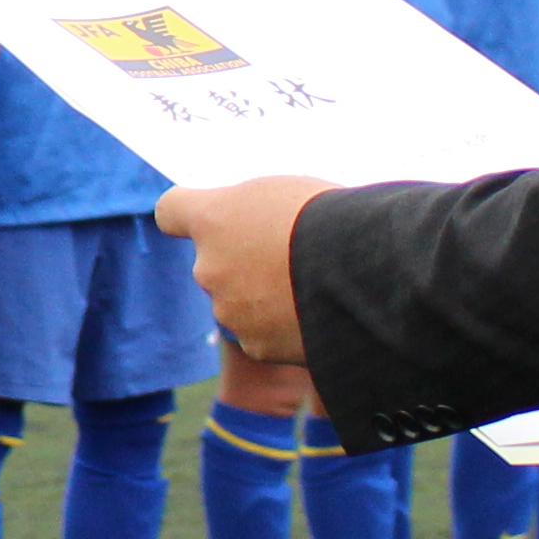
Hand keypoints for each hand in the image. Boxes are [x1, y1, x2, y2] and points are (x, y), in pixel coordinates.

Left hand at [157, 178, 329, 367]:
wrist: (367, 274)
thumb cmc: (334, 218)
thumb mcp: (288, 193)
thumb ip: (254, 211)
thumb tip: (250, 226)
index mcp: (212, 218)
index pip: (171, 210)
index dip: (188, 214)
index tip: (205, 218)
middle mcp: (208, 267)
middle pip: (214, 261)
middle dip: (242, 260)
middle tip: (288, 254)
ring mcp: (230, 311)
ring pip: (239, 301)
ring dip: (264, 296)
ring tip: (313, 285)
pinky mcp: (256, 346)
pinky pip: (264, 333)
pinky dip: (285, 327)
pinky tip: (317, 315)